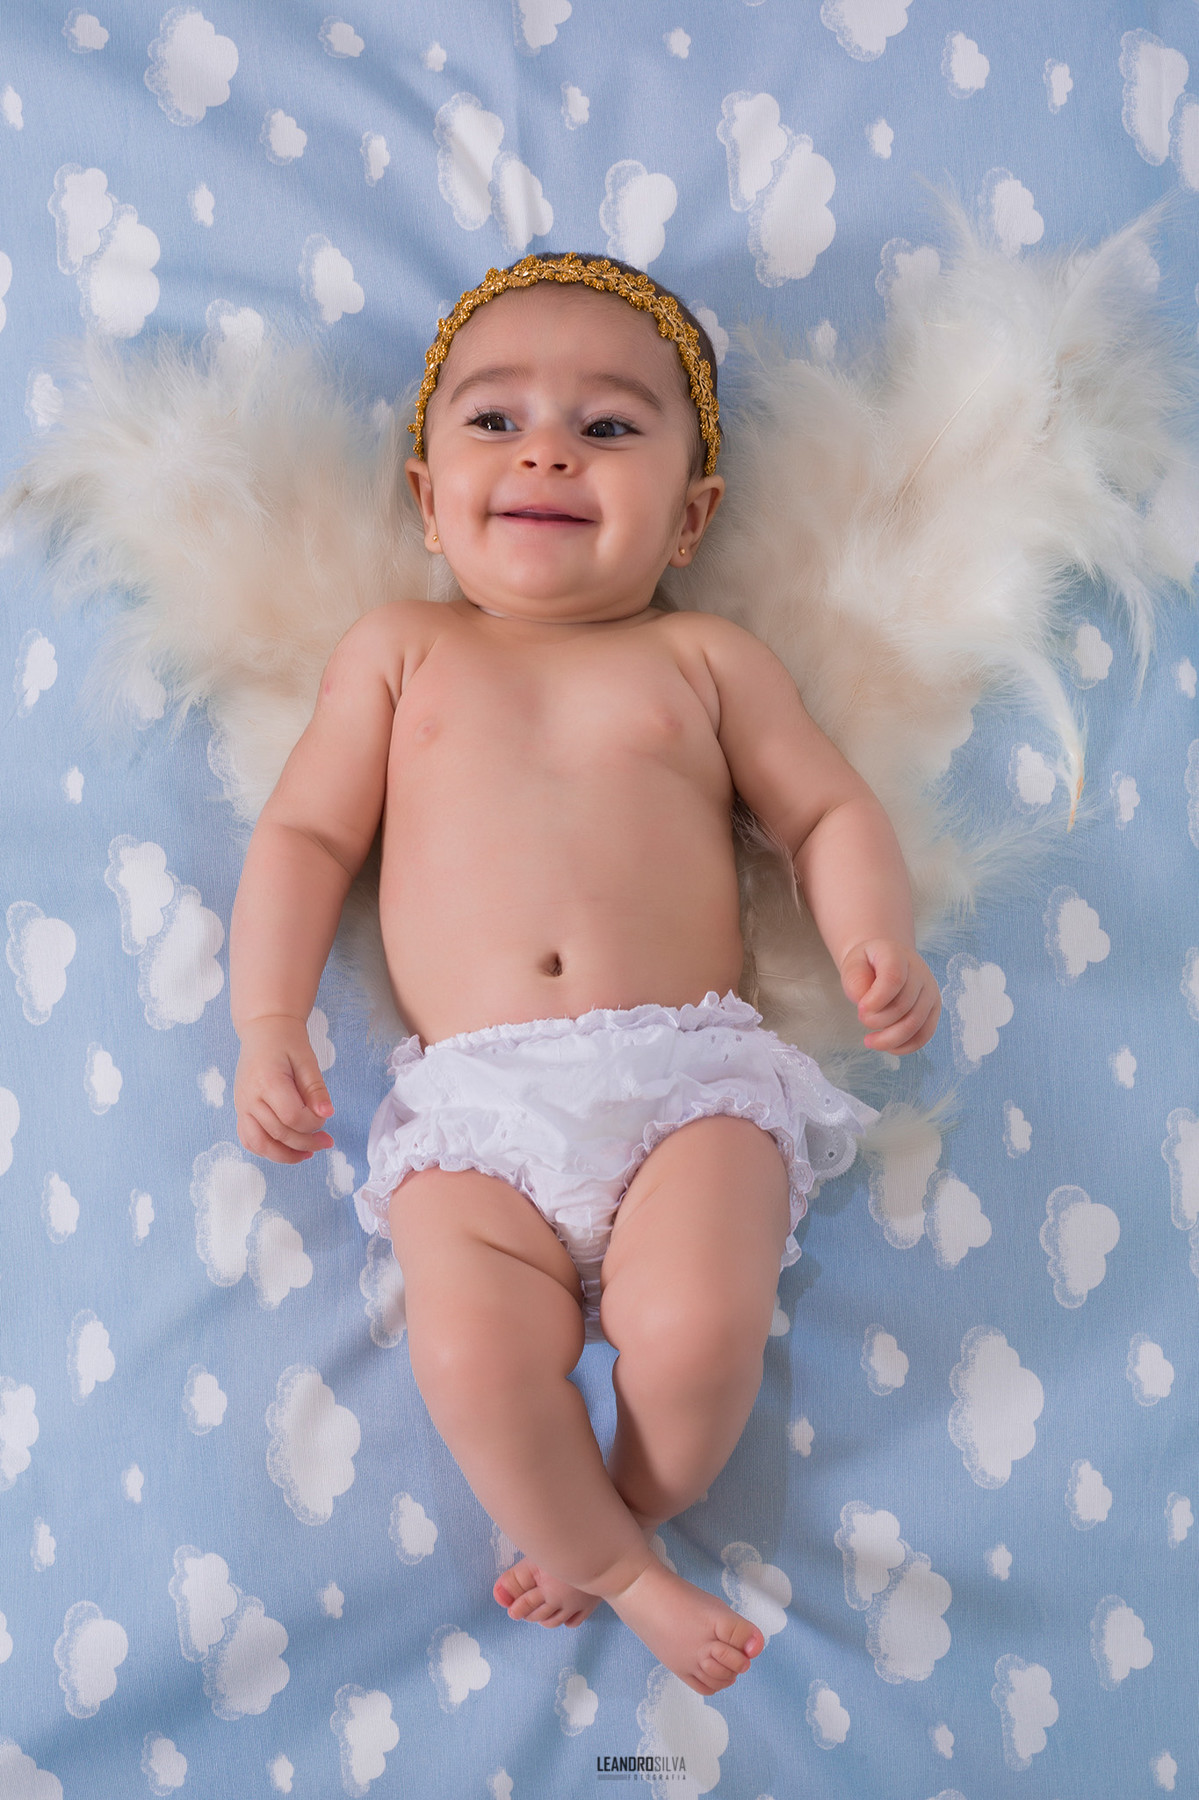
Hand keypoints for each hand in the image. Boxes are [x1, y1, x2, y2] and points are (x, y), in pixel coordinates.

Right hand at [234, 1015, 334, 1162]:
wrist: (263, 1030)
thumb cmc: (287, 1042)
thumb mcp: (307, 1060)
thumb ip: (316, 1089)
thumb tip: (327, 1114)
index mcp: (267, 1081)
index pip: (292, 1117)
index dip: (313, 1124)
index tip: (325, 1118)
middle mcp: (249, 1097)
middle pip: (278, 1134)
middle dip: (306, 1143)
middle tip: (327, 1141)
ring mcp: (241, 1106)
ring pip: (259, 1144)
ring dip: (284, 1155)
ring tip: (307, 1154)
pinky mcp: (240, 1110)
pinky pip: (248, 1140)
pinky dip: (267, 1150)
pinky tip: (287, 1149)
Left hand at [839, 940, 940, 1053]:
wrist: (886, 959)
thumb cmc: (868, 964)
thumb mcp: (853, 964)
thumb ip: (855, 981)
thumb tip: (865, 1005)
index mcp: (897, 955)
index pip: (894, 979)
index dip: (876, 999)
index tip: (860, 1009)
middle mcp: (920, 973)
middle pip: (903, 1006)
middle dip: (877, 1020)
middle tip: (861, 1017)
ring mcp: (930, 992)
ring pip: (915, 1024)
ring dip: (889, 1039)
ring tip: (870, 1041)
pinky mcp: (934, 1009)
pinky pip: (924, 1035)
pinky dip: (905, 1046)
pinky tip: (888, 1047)